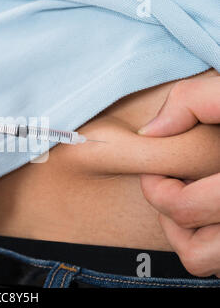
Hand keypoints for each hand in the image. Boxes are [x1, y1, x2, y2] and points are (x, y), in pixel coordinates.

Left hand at [138, 74, 219, 276]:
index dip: (156, 189)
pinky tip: (211, 209)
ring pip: (206, 261)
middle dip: (171, 213)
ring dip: (189, 235)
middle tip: (173, 184)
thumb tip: (150, 132)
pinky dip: (209, 240)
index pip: (184, 208)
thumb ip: (193, 100)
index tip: (158, 169)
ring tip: (191, 199)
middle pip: (194, 246)